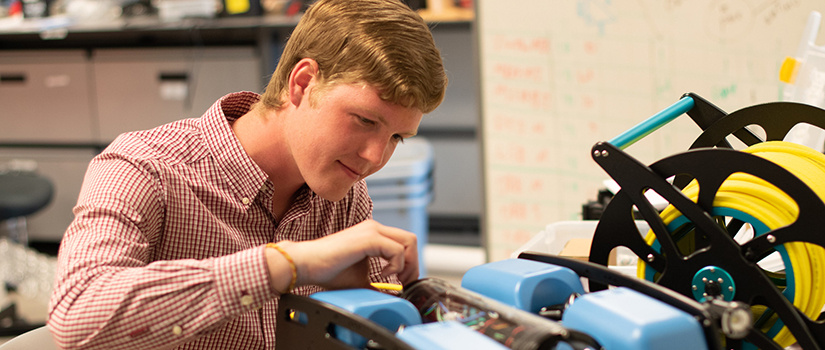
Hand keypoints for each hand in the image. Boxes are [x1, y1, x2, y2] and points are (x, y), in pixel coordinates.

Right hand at [266, 219, 418, 290]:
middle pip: (411, 240)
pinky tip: (382, 275)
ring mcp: (372, 230)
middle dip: (413, 264)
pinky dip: (395, 265)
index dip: (409, 263)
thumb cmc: (328, 271)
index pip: (404, 243)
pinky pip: (396, 249)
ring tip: (394, 279)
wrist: (307, 264)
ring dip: (407, 264)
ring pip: (408, 242)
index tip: (403, 282)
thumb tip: (395, 296)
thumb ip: (378, 283)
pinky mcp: (368, 238)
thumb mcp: (361, 280)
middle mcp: (374, 228)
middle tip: (403, 282)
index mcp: (373, 234)